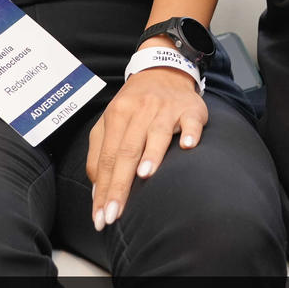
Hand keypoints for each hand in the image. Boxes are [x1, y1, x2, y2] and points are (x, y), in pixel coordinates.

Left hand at [86, 64, 207, 232]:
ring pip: (157, 133)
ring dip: (151, 154)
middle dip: (120, 186)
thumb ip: (100, 154)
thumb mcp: (110, 122)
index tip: (100, 217)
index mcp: (117, 115)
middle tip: (114, 215)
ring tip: (143, 176)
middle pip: (127, 151)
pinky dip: (190, 133)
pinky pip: (191, 122)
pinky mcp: (190, 109)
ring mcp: (166, 109)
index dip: (104, 189)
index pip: (108, 158)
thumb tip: (97, 190)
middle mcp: (140, 111)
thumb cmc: (135, 104)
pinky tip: (188, 146)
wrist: (163, 70)